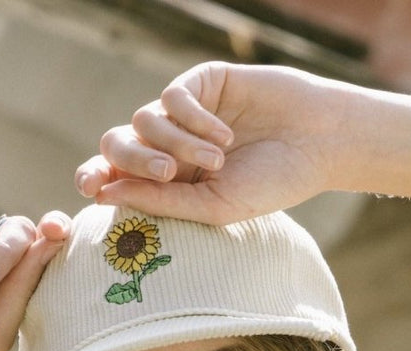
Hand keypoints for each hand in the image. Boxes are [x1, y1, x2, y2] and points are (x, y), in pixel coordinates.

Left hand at [76, 63, 348, 224]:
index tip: (93, 189)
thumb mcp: (213, 207)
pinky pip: (173, 97)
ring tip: (217, 160)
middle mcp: (168, 146)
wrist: (317, 146)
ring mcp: (184, 113)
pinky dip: (193, 119)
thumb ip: (160, 202)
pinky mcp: (202, 83)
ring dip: (176, 143)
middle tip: (167, 173)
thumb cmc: (271, 185)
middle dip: (133, 160)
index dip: (95, 178)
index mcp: (167, 182)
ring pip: (144, 120)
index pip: (114, 176)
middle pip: (118, 144)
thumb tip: (101, 193)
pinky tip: (226, 136)